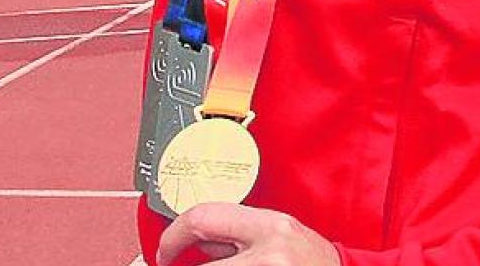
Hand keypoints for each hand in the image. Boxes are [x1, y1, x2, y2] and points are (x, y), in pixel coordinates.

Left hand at [156, 203, 342, 265]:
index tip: (164, 251)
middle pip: (204, 264)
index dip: (173, 236)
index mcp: (271, 226)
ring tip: (205, 265)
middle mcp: (269, 253)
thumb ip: (239, 235)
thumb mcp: (280, 235)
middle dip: (178, 258)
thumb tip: (193, 240)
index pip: (203, 218)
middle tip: (168, 263)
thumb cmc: (315, 262)